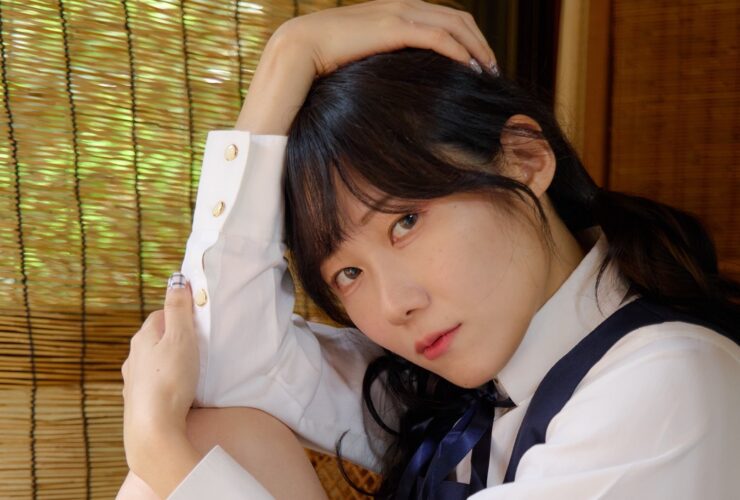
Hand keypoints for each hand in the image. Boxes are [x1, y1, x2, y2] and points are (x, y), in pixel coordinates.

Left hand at [121, 274, 200, 496]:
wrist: (153, 429)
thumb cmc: (170, 380)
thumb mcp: (181, 338)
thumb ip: (179, 308)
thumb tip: (176, 280)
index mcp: (143, 337)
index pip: (161, 314)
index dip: (180, 313)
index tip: (197, 320)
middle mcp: (133, 356)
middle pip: (156, 337)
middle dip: (174, 337)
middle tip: (198, 344)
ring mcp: (133, 380)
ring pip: (152, 361)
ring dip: (168, 361)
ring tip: (189, 369)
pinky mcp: (137, 402)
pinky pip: (153, 383)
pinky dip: (164, 382)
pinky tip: (176, 391)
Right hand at [279, 0, 494, 75]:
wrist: (296, 47)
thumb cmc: (323, 60)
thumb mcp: (361, 58)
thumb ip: (382, 61)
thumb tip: (393, 84)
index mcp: (395, 10)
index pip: (443, 17)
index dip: (467, 38)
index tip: (478, 64)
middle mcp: (401, 5)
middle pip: (457, 17)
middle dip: (480, 43)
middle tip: (492, 70)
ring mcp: (398, 13)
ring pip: (455, 25)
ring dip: (478, 48)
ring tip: (488, 73)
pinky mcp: (394, 28)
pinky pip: (440, 38)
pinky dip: (461, 52)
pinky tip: (471, 70)